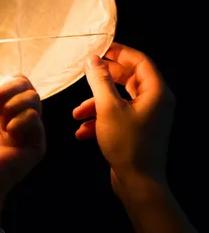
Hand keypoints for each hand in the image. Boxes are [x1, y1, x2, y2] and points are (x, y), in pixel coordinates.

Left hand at [0, 75, 45, 228]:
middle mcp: (16, 117)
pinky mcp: (36, 143)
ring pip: (34, 98)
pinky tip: (9, 134)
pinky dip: (20, 120)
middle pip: (27, 86)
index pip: (15, 83)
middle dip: (9, 89)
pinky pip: (35, 119)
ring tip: (1, 123)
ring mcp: (27, 130)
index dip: (5, 83)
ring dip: (13, 104)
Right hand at [73, 42, 175, 196]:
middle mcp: (155, 102)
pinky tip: (83, 132)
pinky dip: (100, 120)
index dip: (120, 52)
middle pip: (129, 79)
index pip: (140, 61)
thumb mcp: (107, 108)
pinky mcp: (137, 131)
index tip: (99, 49)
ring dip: (95, 104)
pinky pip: (117, 116)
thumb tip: (92, 59)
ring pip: (119, 100)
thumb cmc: (127, 143)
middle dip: (103, 80)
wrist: (139, 182)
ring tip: (76, 114)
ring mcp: (147, 117)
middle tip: (85, 74)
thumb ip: (99, 80)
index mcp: (156, 92)